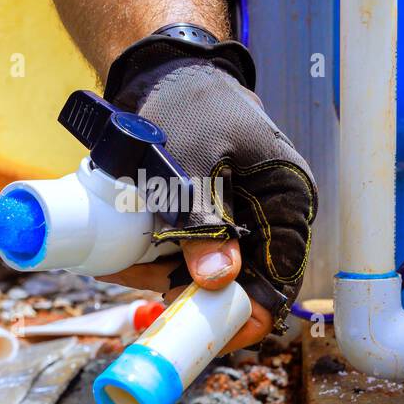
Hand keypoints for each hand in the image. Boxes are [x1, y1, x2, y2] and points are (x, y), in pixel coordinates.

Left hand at [100, 47, 316, 348]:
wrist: (165, 70)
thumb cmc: (186, 102)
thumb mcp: (188, 161)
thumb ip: (200, 219)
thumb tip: (218, 280)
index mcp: (287, 200)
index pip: (279, 281)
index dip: (243, 317)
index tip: (199, 333)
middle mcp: (269, 216)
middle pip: (235, 284)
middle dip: (183, 293)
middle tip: (137, 296)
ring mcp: (238, 218)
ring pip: (202, 272)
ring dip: (159, 276)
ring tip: (116, 262)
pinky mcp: (208, 217)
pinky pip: (183, 253)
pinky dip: (152, 258)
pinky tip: (119, 253)